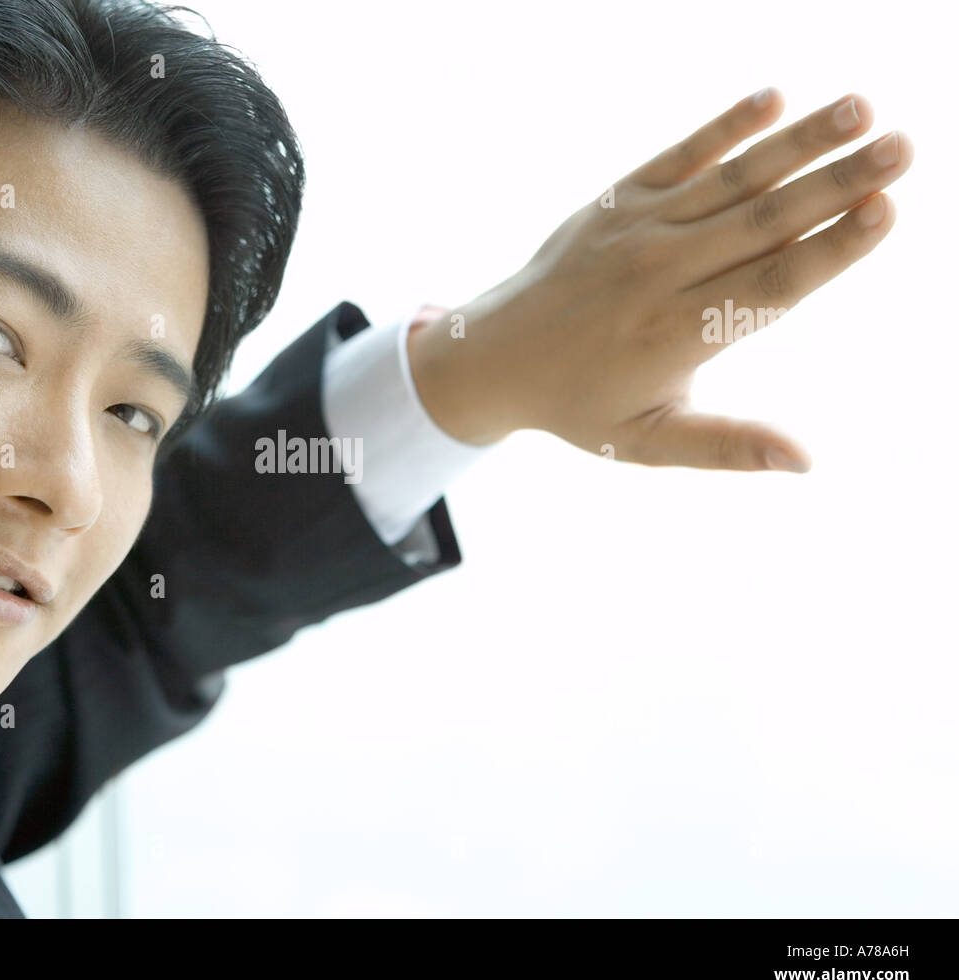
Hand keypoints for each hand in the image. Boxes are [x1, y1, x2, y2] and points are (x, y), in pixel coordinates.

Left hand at [408, 88, 912, 470]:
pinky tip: (774, 96)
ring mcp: (637, 231)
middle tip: (904, 148)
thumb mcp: (648, 442)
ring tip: (861, 108)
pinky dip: (723, 127)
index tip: (884, 211)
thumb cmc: (581, 404)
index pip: (771, 285)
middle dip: (837, 183)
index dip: (831, 249)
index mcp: (677, 334)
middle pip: (764, 222)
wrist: (496, 356)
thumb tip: (806, 462)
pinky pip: (677, 155)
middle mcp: (660, 274)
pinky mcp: (615, 201)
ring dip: (798, 142)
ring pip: (730, 180)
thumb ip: (727, 446)